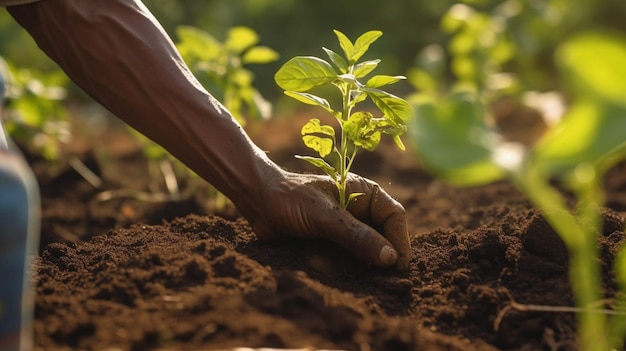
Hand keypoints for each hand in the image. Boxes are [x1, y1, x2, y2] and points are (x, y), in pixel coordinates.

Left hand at [245, 171, 410, 269]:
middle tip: (386, 282)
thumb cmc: (291, 199)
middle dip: (384, 259)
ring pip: (367, 252)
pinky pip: (348, 260)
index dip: (400, 241)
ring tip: (365, 285)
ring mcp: (346, 228)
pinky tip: (344, 280)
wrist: (257, 201)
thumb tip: (391, 258)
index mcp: (364, 193)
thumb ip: (357, 236)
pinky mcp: (332, 243)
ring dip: (365, 268)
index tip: (398, 266)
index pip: (394, 217)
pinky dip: (347, 271)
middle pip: (384, 237)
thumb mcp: (325, 217)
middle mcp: (359, 211)